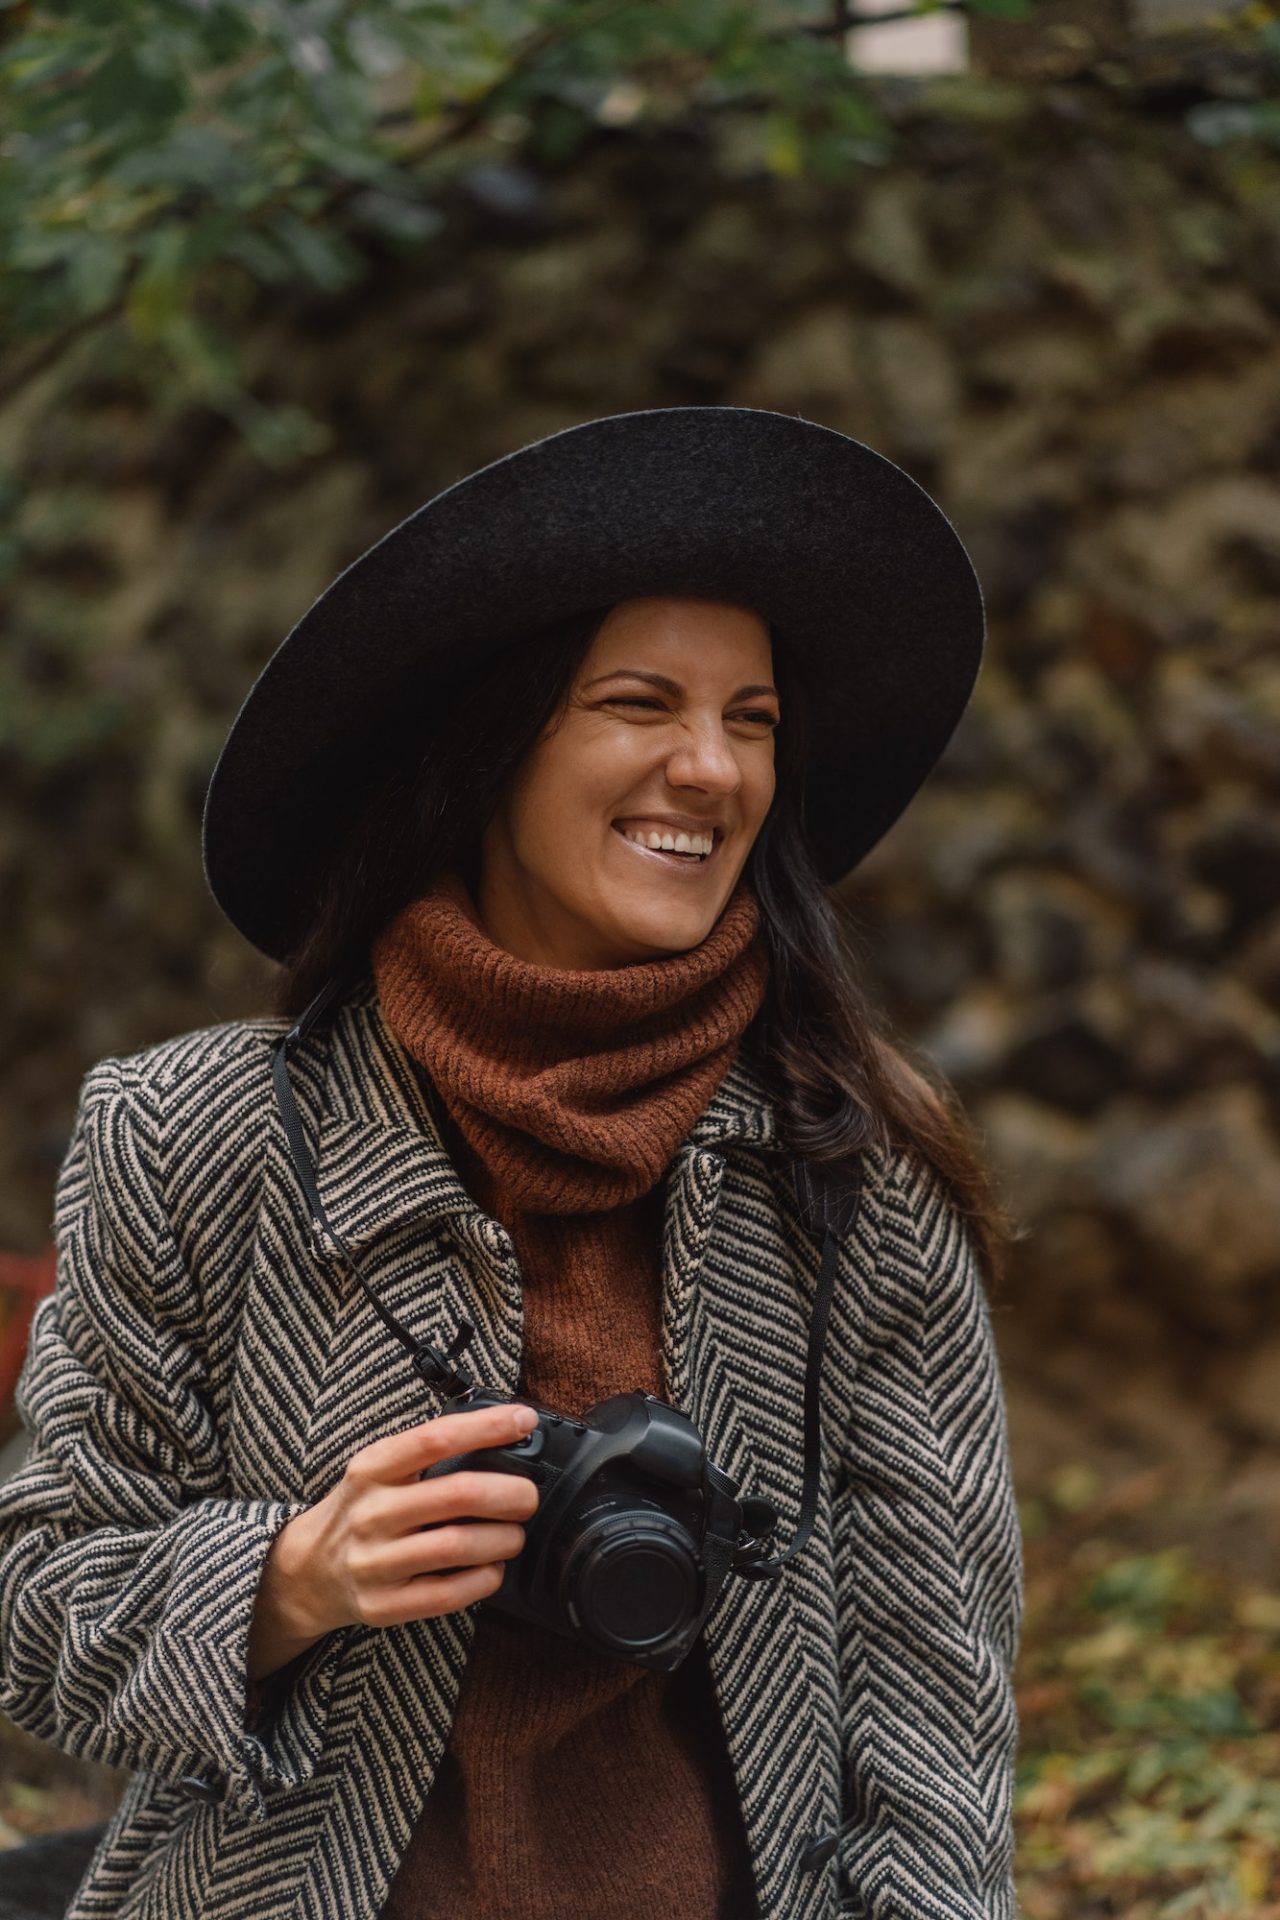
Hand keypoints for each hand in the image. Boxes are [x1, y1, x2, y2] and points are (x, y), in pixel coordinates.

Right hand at [248, 1402, 539, 1678]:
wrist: (307, 1570)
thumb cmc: (361, 1509)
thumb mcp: (379, 1469)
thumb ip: (429, 1454)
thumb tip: (503, 1434)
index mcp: (372, 1468)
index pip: (435, 1438)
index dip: (487, 1427)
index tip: (524, 1420)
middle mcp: (371, 1513)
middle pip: (458, 1495)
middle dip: (511, 1493)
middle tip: (528, 1497)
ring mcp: (374, 1562)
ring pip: (459, 1546)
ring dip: (504, 1539)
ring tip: (514, 1534)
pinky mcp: (383, 1606)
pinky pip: (448, 1594)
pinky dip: (485, 1578)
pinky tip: (493, 1567)